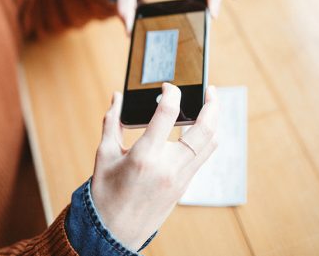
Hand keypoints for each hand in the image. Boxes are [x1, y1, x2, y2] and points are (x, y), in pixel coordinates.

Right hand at [90, 84, 218, 249]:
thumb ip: (112, 122)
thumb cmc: (106, 193)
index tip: (167, 86)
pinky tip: (199, 130)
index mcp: (145, 156)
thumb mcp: (104, 154)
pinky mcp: (184, 186)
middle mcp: (168, 167)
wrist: (114, 231)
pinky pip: (203, 157)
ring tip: (210, 107)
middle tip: (210, 90)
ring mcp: (180, 178)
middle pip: (204, 129)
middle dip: (212, 105)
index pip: (168, 113)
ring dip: (214, 122)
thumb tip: (118, 97)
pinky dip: (206, 139)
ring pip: (211, 144)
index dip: (171, 93)